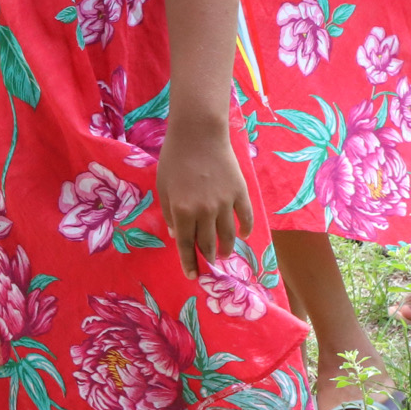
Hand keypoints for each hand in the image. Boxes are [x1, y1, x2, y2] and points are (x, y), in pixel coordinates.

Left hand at [156, 124, 253, 277]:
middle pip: (209, 244)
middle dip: (208, 258)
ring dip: (227, 249)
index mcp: (183, 211)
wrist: (199, 133)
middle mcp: (206, 211)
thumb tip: (178, 235)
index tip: (192, 275)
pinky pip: (246, 218)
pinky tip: (243, 236)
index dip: (189, 262)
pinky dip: (246, 230)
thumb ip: (170, 213)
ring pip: (229, 236)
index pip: (186, 245)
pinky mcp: (240, 193)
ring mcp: (226, 203)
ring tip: (225, 255)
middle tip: (209, 266)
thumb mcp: (163, 186)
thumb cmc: (174, 158)